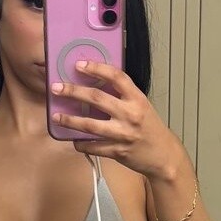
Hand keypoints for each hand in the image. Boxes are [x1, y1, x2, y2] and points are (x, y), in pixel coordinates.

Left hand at [50, 61, 181, 178]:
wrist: (164, 156)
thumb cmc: (151, 129)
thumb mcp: (142, 106)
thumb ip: (123, 96)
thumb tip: (97, 84)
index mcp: (137, 99)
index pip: (116, 77)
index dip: (97, 68)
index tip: (80, 65)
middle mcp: (130, 114)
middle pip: (97, 98)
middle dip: (73, 91)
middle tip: (57, 88)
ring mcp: (123, 134)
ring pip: (89, 125)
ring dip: (70, 120)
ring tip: (56, 116)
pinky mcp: (117, 151)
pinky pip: (93, 147)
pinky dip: (80, 143)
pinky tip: (73, 140)